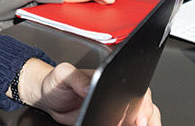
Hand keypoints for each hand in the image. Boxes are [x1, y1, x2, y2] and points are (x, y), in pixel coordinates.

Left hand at [20, 60, 161, 125]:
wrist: (48, 99)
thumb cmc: (57, 83)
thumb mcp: (63, 75)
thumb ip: (75, 77)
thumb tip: (88, 87)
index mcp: (113, 78)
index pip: (136, 89)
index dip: (142, 104)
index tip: (139, 117)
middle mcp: (119, 94)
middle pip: (144, 106)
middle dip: (146, 118)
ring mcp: (117, 110)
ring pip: (141, 119)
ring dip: (145, 125)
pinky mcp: (110, 122)